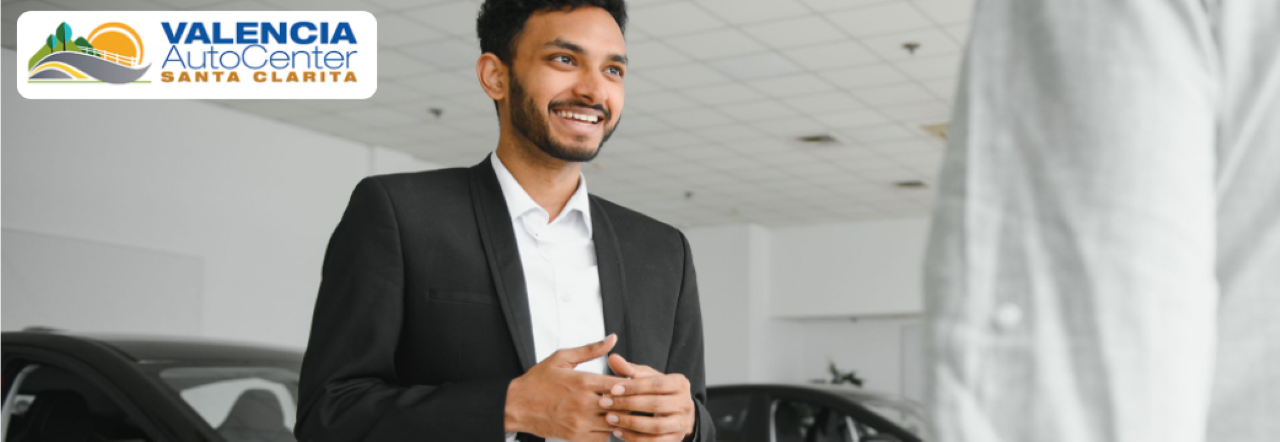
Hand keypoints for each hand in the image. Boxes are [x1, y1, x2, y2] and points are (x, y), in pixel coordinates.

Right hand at [506, 334, 621, 441]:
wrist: (516, 405)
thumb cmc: (538, 381)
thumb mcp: (562, 358)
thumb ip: (590, 349)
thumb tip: (612, 339)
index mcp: (583, 381)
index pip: (621, 385)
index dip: (629, 384)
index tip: (629, 383)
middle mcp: (584, 403)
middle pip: (621, 406)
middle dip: (626, 402)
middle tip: (627, 398)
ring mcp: (581, 422)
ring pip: (614, 423)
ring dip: (617, 417)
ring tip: (613, 409)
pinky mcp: (576, 437)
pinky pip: (603, 438)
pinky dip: (606, 431)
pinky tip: (600, 421)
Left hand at [600, 354, 695, 440]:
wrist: (676, 413)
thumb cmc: (657, 391)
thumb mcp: (647, 377)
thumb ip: (629, 369)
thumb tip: (612, 358)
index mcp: (680, 383)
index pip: (656, 384)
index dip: (634, 386)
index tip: (612, 389)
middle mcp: (685, 404)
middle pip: (655, 405)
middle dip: (627, 404)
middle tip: (605, 403)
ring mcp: (681, 424)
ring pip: (655, 426)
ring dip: (629, 423)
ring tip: (609, 419)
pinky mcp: (675, 440)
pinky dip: (634, 438)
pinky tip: (617, 432)